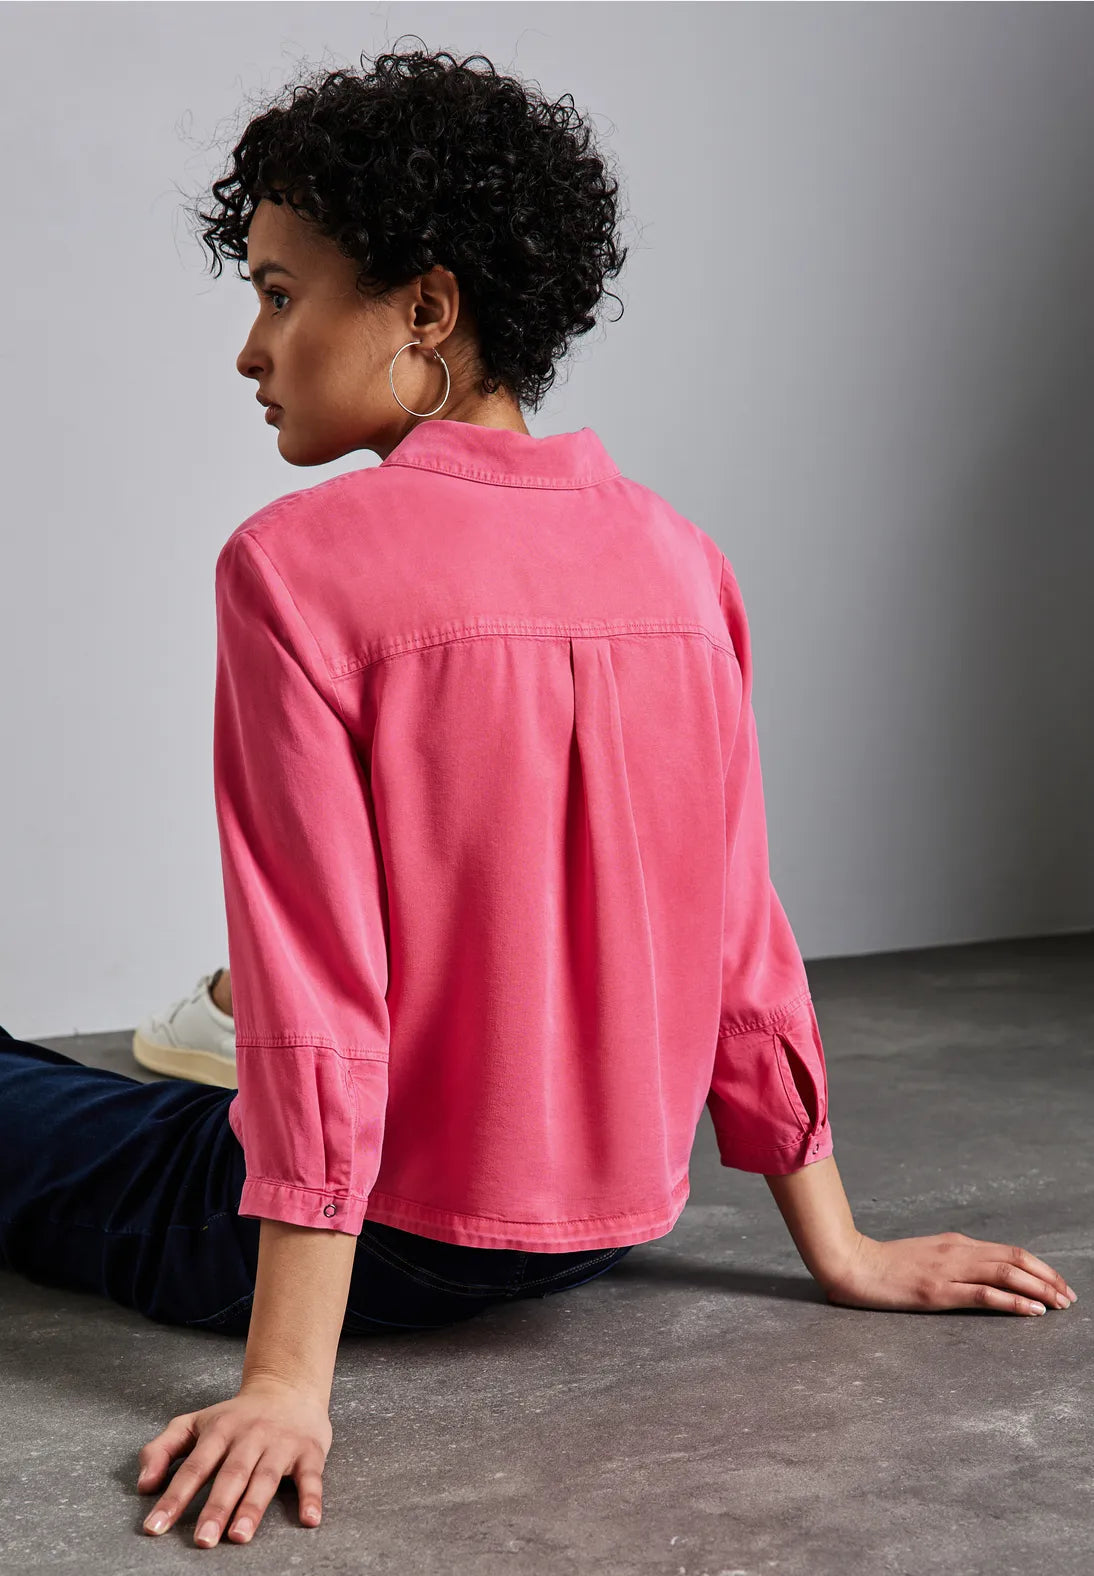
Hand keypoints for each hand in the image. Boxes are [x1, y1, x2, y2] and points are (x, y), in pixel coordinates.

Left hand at [137, 1376, 332, 1545]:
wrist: (288, 1387)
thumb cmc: (236, 1416)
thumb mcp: (195, 1424)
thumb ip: (162, 1449)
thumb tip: (143, 1485)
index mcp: (219, 1431)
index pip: (193, 1467)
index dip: (174, 1498)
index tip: (155, 1527)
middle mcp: (249, 1437)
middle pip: (231, 1475)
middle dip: (216, 1508)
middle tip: (202, 1540)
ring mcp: (280, 1444)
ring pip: (265, 1478)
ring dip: (253, 1507)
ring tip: (239, 1536)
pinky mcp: (309, 1452)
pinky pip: (311, 1476)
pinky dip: (311, 1497)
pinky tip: (309, 1519)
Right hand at [821, 1231, 1077, 1315]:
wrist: (851, 1263)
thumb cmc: (885, 1265)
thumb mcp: (925, 1256)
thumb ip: (952, 1261)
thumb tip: (981, 1274)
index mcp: (955, 1243)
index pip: (1009, 1251)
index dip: (1040, 1267)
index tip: (1058, 1284)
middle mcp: (957, 1251)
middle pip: (1015, 1259)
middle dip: (1048, 1278)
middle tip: (1070, 1297)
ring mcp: (948, 1270)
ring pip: (1007, 1273)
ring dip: (1039, 1289)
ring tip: (1060, 1304)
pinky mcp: (938, 1291)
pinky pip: (985, 1294)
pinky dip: (1014, 1301)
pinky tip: (1032, 1310)